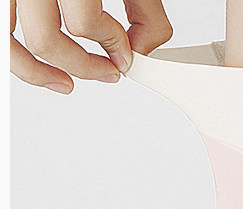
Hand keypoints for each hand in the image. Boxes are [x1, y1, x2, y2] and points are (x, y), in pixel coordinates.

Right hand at [11, 0, 171, 92]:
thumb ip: (146, 11)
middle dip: (83, 65)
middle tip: (109, 71)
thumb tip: (143, 49)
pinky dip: (15, 58)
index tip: (126, 55)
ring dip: (38, 71)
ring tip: (67, 82)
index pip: (85, 24)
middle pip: (47, 40)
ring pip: (10, 42)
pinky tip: (40, 70)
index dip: (112, 47)